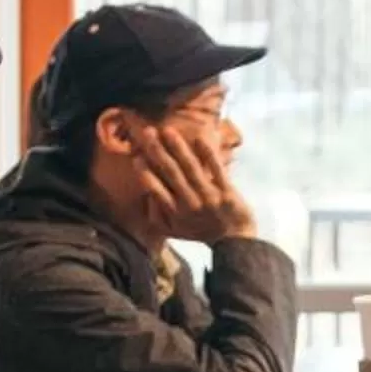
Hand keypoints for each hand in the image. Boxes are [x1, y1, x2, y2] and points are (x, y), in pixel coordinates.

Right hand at [131, 121, 255, 242]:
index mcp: (175, 213)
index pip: (156, 190)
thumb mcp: (174, 231)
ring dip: (178, 148)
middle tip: (147, 132)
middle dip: (157, 151)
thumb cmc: (200, 231)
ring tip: (167, 131)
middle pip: (171, 173)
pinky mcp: (227, 192)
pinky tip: (199, 138)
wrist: (234, 240)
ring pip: (191, 168)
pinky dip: (208, 154)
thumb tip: (146, 194)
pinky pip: (217, 170)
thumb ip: (157, 216)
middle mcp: (190, 204)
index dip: (145, 173)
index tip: (136, 156)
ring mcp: (209, 197)